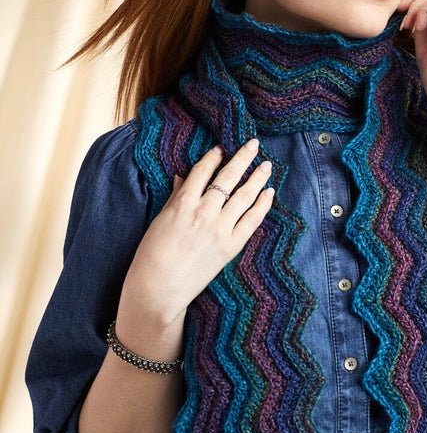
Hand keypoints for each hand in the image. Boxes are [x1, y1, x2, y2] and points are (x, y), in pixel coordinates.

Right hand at [119, 138, 274, 339]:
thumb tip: (182, 177)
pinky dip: (262, 205)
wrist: (158, 288)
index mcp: (182, 202)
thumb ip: (175, 197)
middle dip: (242, 158)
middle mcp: (204, 211)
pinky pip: (251, 220)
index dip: (214, 157)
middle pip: (228, 177)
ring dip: (257, 177)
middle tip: (253, 144)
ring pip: (244, 195)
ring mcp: (219, 228)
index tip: (222, 148)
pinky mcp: (230, 246)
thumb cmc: (152, 255)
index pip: (203, 171)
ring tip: (266, 165)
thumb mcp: (160, 220)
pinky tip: (269, 193)